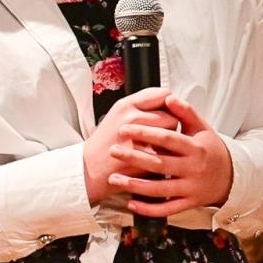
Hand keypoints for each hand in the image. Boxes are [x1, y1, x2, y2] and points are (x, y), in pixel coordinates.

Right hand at [84, 87, 178, 203]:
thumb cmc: (107, 140)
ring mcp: (138, 140)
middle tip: (156, 133)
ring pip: (172, 136)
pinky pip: (167, 155)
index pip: (163, 95)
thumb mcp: (118, 112)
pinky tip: (153, 159)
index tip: (165, 112)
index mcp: (125, 105)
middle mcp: (132, 119)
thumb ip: (143, 102)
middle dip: (170, 125)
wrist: (90, 168)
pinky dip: (165, 158)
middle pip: (172, 116)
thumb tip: (169, 97)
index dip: (168, 104)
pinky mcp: (144, 160)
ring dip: (170, 142)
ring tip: (155, 146)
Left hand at [106, 94, 233, 216]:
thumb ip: (186, 113)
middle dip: (134, 158)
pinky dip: (149, 209)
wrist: (231, 177)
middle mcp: (193, 169)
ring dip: (135, 185)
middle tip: (112, 150)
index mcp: (195, 148)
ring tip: (114, 179)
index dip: (145, 133)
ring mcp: (191, 188)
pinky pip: (167, 209)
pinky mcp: (189, 204)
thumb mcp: (202, 129)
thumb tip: (169, 97)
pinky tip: (131, 203)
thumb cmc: (210, 149)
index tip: (124, 129)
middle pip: (160, 164)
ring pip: (160, 189)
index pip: (167, 139)